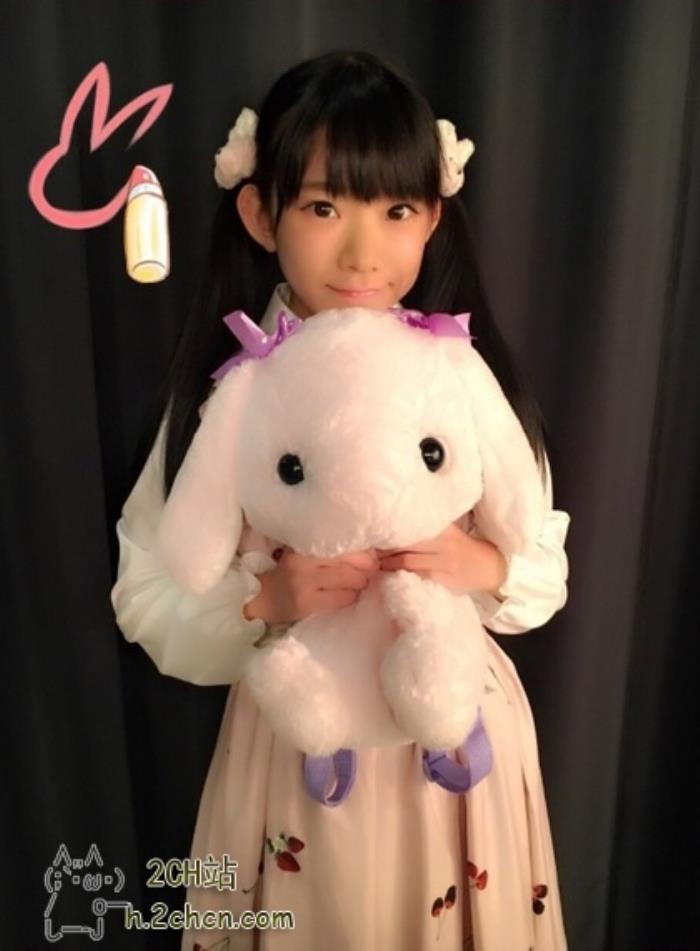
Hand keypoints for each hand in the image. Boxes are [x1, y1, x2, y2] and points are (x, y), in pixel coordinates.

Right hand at [243, 548, 378, 625]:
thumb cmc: (290, 573)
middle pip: (351, 562)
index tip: (373, 557)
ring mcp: (304, 583)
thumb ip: (330, 551)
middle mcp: (304, 561)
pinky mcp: (306, 604)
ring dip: (360, 584)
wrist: (262, 598)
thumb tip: (370, 552)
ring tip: (358, 584)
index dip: (364, 552)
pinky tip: (347, 596)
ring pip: (350, 581)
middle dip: (367, 569)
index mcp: (304, 545)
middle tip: (370, 572)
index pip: (344, 544)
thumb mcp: (305, 555)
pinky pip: (342, 599)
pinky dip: (350, 597)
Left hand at [376, 523, 506, 596]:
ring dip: (389, 566)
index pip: (411, 528)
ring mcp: (444, 565)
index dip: (390, 532)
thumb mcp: (448, 531)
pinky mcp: (444, 583)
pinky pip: (417, 580)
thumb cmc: (462, 547)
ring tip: (378, 565)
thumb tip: (392, 523)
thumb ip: (425, 527)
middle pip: (405, 547)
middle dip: (385, 551)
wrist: (489, 567)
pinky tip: (391, 578)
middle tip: (371, 553)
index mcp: (443, 529)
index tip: (375, 534)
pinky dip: (401, 579)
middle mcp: (444, 544)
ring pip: (408, 564)